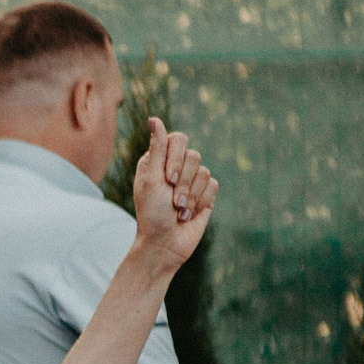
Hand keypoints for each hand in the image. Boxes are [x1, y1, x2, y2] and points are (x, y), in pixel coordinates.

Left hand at [131, 118, 217, 268]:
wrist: (164, 245)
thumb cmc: (152, 214)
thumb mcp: (151, 180)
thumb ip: (157, 149)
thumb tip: (154, 118)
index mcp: (157, 160)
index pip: (178, 139)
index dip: (177, 159)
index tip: (167, 180)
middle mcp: (174, 167)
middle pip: (194, 156)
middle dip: (183, 184)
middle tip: (173, 203)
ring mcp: (191, 180)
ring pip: (204, 171)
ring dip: (191, 196)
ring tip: (179, 212)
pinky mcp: (204, 194)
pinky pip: (213, 185)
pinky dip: (201, 201)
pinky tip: (189, 215)